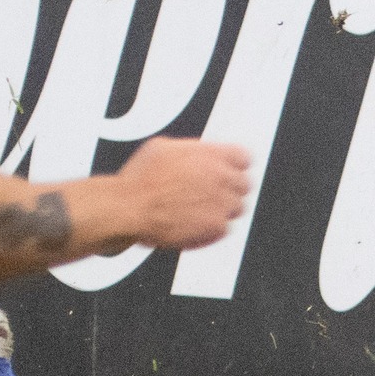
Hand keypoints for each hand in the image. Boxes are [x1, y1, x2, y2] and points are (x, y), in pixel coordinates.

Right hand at [112, 138, 251, 249]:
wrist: (129, 207)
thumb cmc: (139, 179)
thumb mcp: (163, 147)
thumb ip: (191, 150)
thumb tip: (198, 153)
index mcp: (211, 154)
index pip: (243, 157)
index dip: (236, 165)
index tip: (231, 171)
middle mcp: (221, 177)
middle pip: (245, 184)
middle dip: (231, 188)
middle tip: (213, 194)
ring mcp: (221, 203)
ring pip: (238, 207)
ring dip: (223, 209)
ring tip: (200, 210)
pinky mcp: (216, 227)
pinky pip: (225, 228)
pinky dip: (212, 228)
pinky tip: (194, 223)